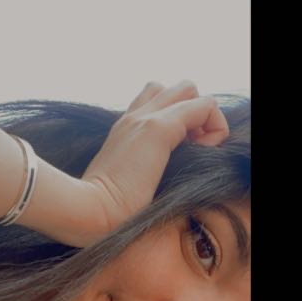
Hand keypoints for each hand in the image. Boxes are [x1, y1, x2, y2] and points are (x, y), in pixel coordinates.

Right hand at [79, 80, 228, 240]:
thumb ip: (135, 172)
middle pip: (174, 89)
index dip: (176, 122)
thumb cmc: (103, 211)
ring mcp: (144, 119)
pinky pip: (204, 107)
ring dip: (202, 115)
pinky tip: (202, 154)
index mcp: (123, 130)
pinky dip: (213, 128)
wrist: (87, 212)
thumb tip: (156, 182)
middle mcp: (132, 118)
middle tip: (190, 149)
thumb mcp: (117, 184)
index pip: (156, 101)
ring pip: (189, 88)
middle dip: (193, 113)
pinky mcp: (159, 129)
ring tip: (194, 148)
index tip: (177, 155)